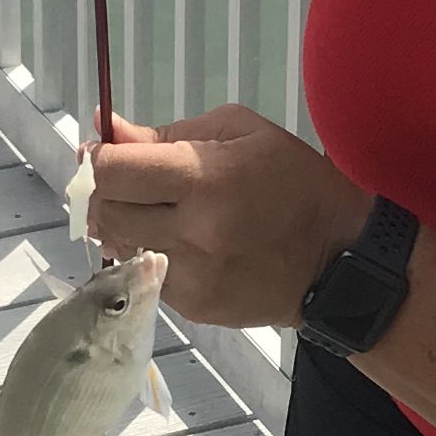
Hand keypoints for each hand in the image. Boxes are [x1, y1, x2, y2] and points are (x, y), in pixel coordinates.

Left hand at [87, 108, 367, 331]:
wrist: (339, 260)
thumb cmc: (295, 183)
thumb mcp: (242, 133)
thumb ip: (168, 132)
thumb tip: (108, 129)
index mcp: (204, 178)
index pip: (113, 172)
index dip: (95, 160)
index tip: (100, 154)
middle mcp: (191, 231)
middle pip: (105, 213)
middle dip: (102, 194)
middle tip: (121, 183)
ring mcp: (191, 275)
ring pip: (118, 249)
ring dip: (122, 227)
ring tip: (152, 211)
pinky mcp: (194, 306)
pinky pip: (145, 275)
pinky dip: (148, 256)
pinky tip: (179, 241)